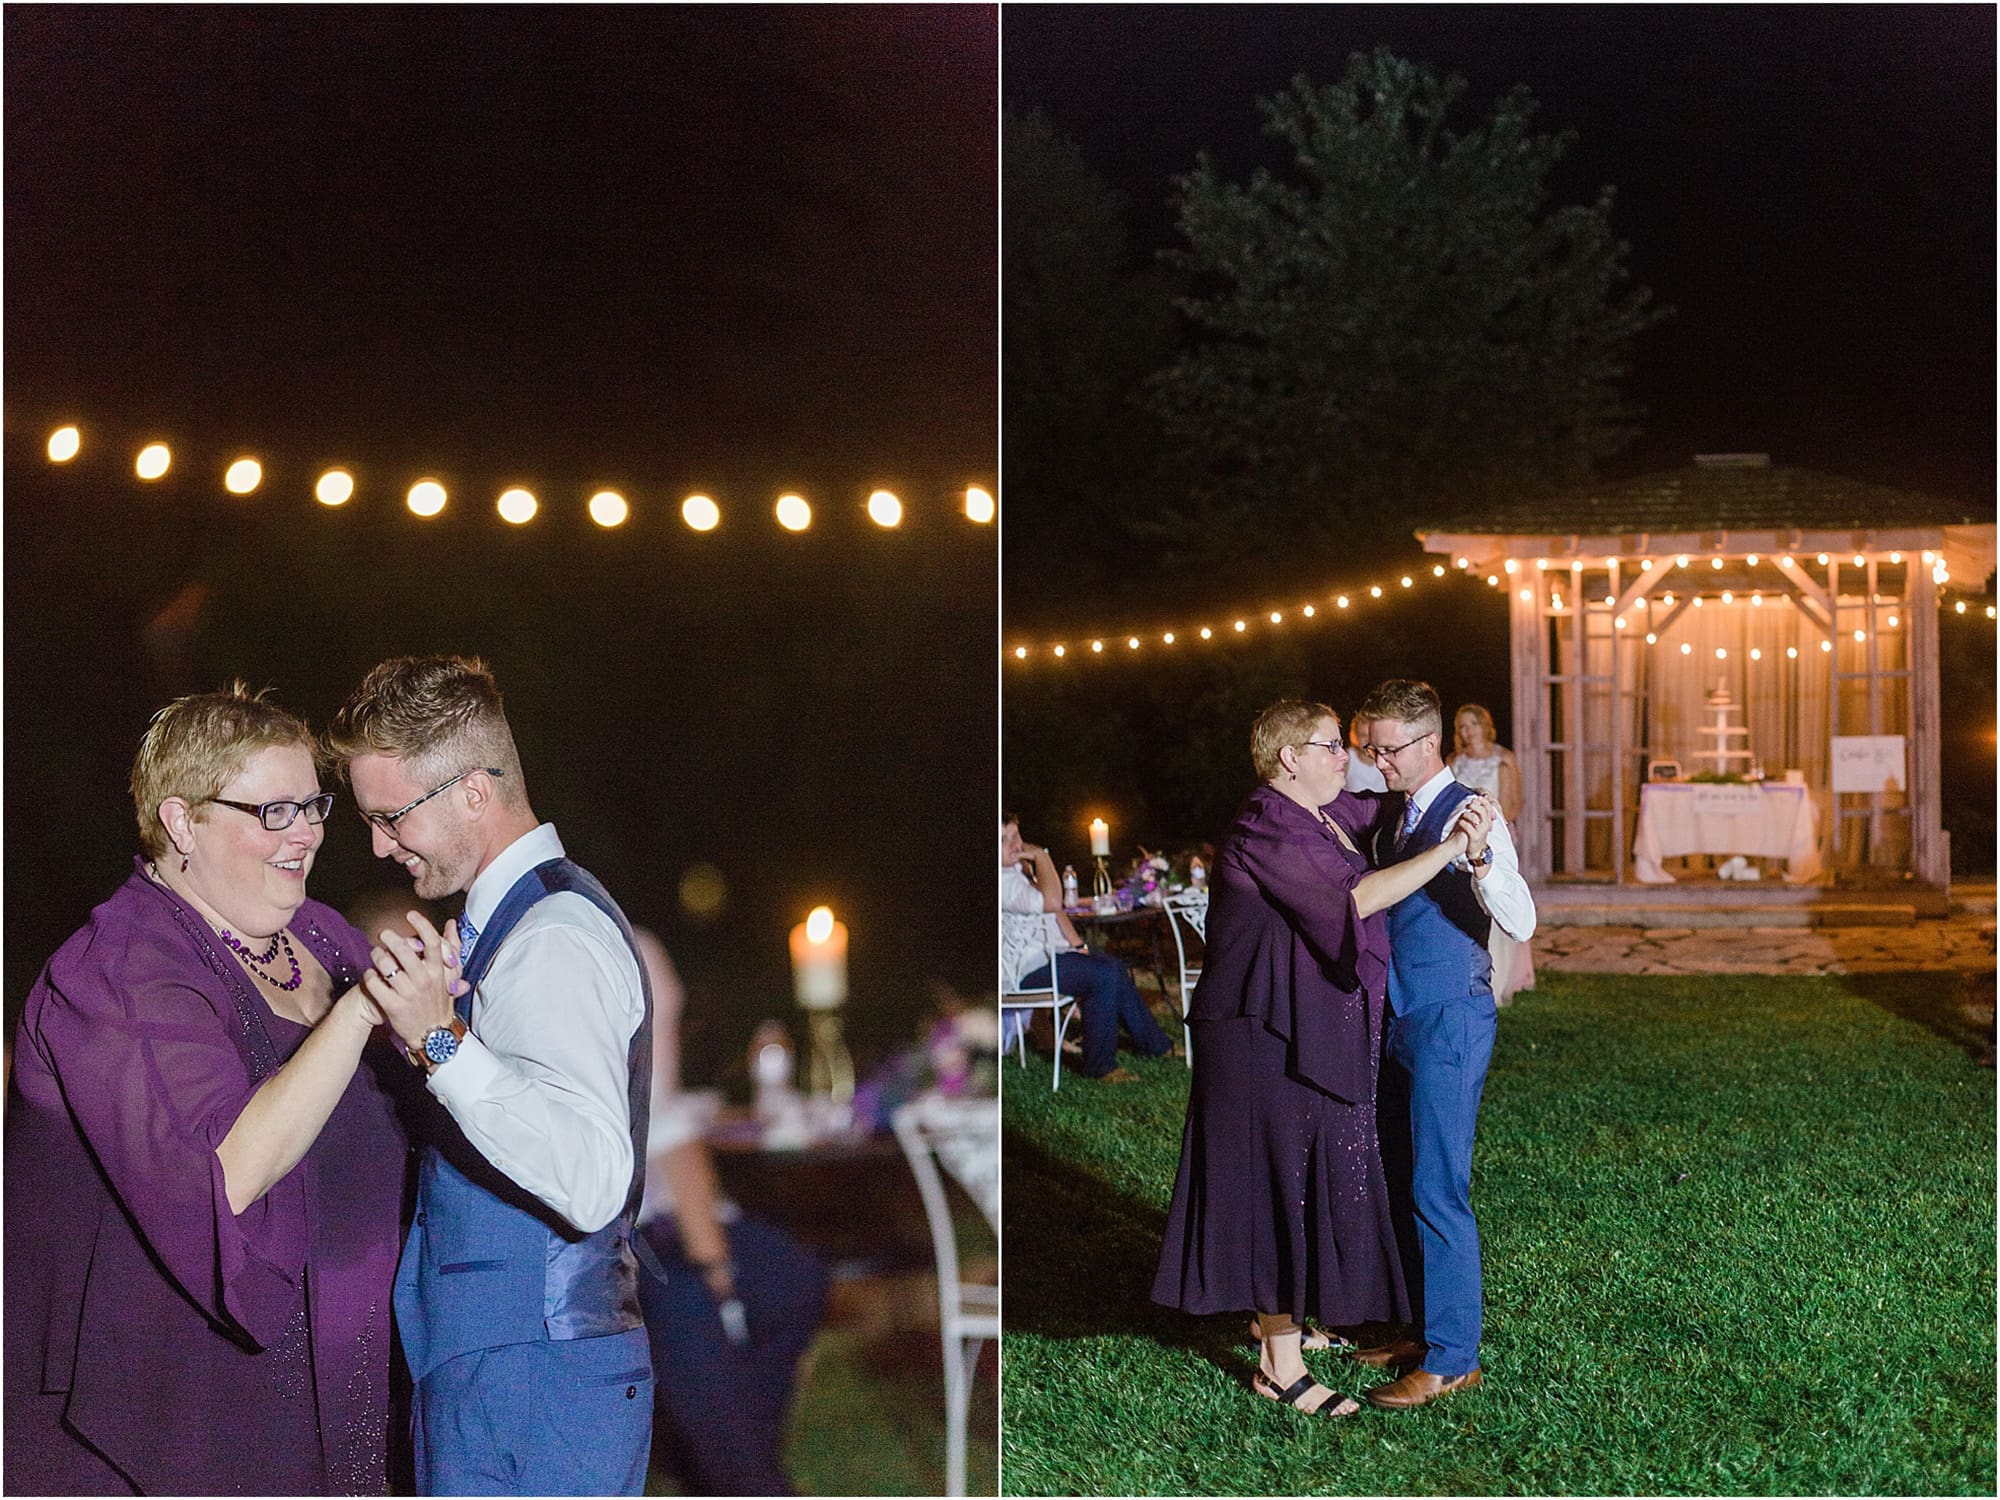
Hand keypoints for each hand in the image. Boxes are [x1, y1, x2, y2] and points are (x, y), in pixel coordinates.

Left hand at [362, 912, 459, 1051]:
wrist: (432, 1035)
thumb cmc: (439, 1001)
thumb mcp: (450, 975)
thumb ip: (452, 947)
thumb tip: (452, 923)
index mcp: (438, 971)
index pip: (432, 942)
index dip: (421, 924)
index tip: (410, 914)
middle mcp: (424, 980)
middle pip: (404, 950)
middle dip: (391, 938)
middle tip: (383, 934)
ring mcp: (408, 993)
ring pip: (386, 965)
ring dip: (377, 956)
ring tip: (375, 954)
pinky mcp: (393, 1006)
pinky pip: (374, 983)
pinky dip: (369, 976)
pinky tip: (370, 975)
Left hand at [1454, 795, 1496, 859]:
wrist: (1475, 850)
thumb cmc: (1475, 834)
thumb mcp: (1479, 823)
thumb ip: (1478, 812)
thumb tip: (1475, 799)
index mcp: (1488, 821)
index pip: (1489, 808)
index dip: (1483, 801)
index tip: (1477, 798)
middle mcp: (1486, 825)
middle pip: (1483, 811)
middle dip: (1474, 806)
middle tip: (1468, 805)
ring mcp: (1481, 831)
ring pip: (1476, 818)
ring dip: (1468, 814)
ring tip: (1463, 814)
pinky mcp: (1475, 837)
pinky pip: (1468, 827)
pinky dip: (1463, 823)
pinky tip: (1460, 822)